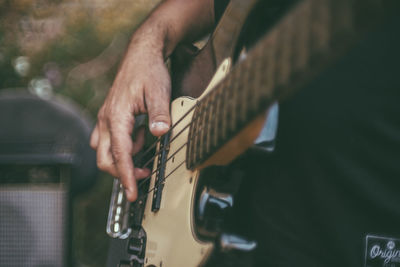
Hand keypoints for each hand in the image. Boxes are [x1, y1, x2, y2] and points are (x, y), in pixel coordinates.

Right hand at [90, 38, 170, 201]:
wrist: (142, 54)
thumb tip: (160, 134)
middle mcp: (106, 119)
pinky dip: (124, 146)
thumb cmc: (149, 70)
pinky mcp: (111, 117)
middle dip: (122, 172)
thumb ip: (159, 115)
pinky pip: (111, 140)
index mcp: (116, 116)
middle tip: (144, 175)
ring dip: (124, 158)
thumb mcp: (159, 92)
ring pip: (105, 151)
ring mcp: (107, 118)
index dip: (126, 176)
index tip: (132, 193)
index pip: (119, 154)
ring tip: (146, 148)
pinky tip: (140, 136)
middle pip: (105, 158)